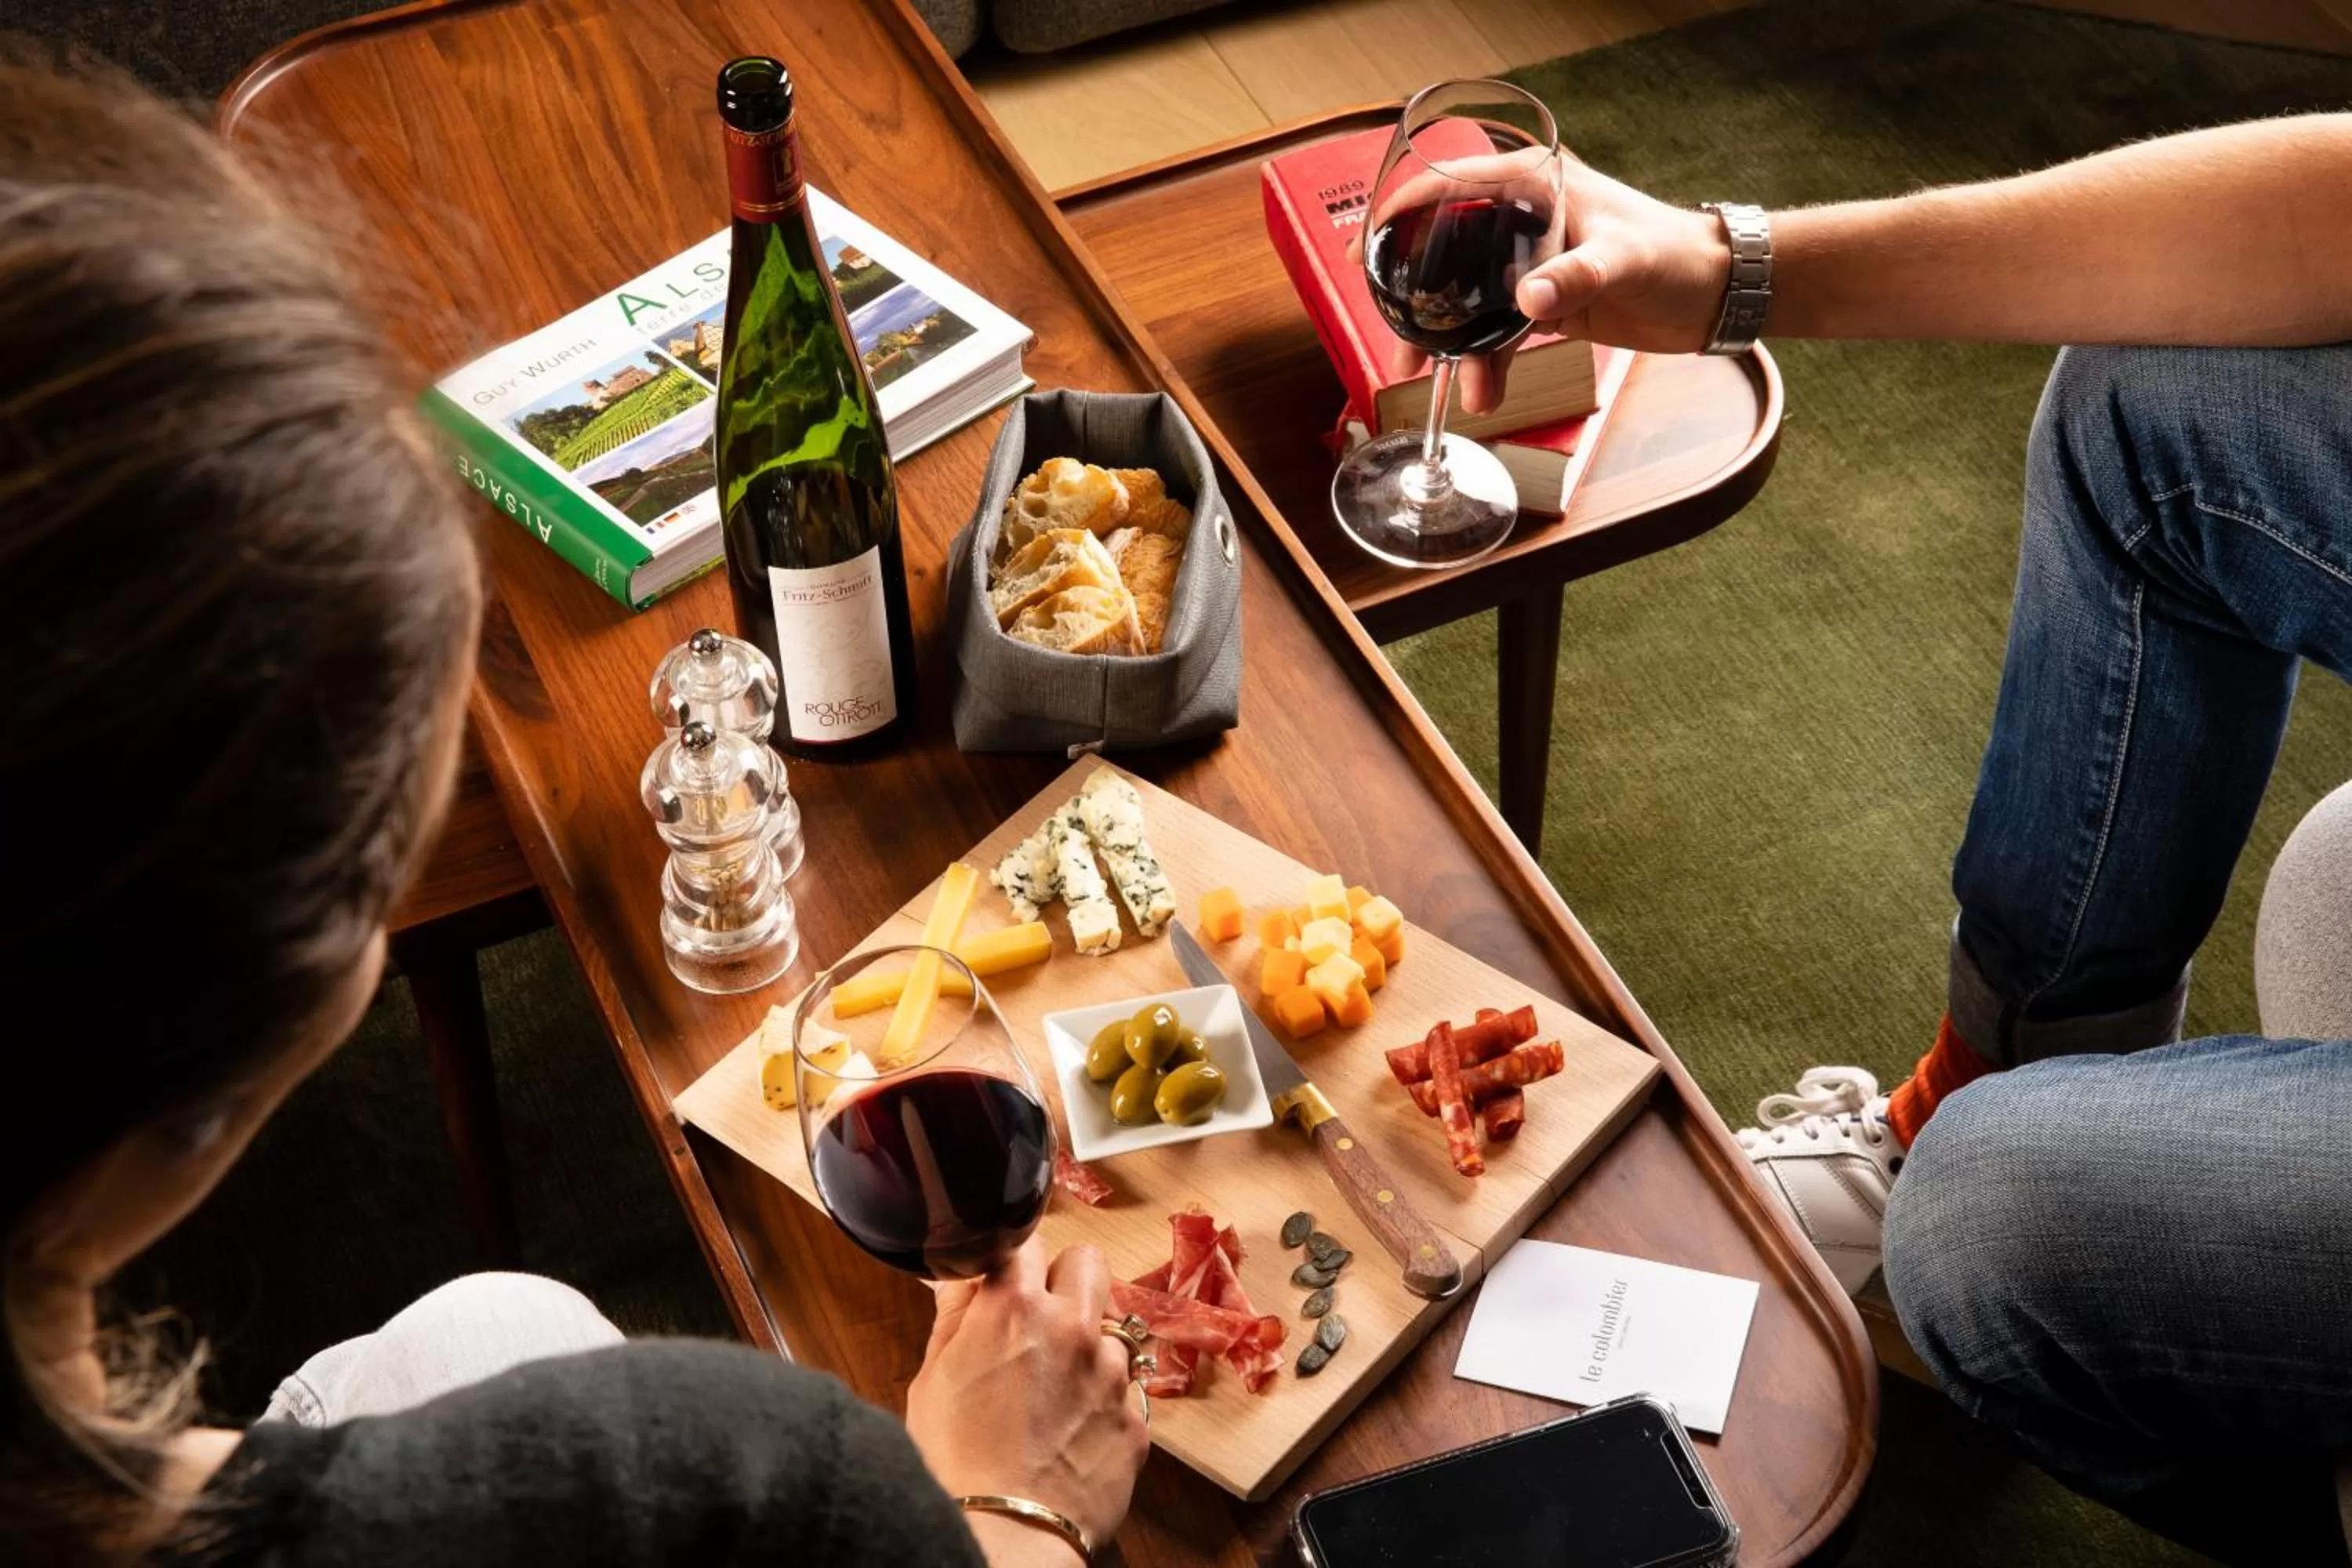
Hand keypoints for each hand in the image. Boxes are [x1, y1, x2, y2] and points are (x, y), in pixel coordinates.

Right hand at [907, 1238, 1147, 1562]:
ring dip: (1089, 1348)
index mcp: (1014, 1308)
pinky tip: (1075, 1430)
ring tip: (1057, 1391)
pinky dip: (1106, 1401)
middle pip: (1088, 1262)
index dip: (1016, 1261)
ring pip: (1112, 1329)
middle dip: (1067, 1282)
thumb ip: (954, 1316)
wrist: (1004, 1534)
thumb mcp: (932, 1379)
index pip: (1026, 1240)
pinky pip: (1128, 1390)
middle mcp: (1072, 1327)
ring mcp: (1111, 1372)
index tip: (1009, 1279)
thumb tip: (961, 1277)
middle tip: (1043, 1320)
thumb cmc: (954, 1462)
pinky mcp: (1137, 1417)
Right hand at [1378, 156, 1734, 413]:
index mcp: (1533, 184)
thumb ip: (1575, 276)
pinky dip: (1484, 361)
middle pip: (1446, 253)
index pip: (1449, 184)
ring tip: (1430, 383)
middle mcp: (1522, 219)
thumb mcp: (1624, 258)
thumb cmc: (1676, 254)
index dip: (1399, 213)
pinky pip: (1497, 331)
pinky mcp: (1543, 302)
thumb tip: (1526, 300)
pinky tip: (1479, 391)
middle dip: (1416, 300)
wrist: (1716, 293)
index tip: (1364, 249)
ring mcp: (1529, 263)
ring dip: (1449, 344)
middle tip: (1396, 341)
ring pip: (1467, 300)